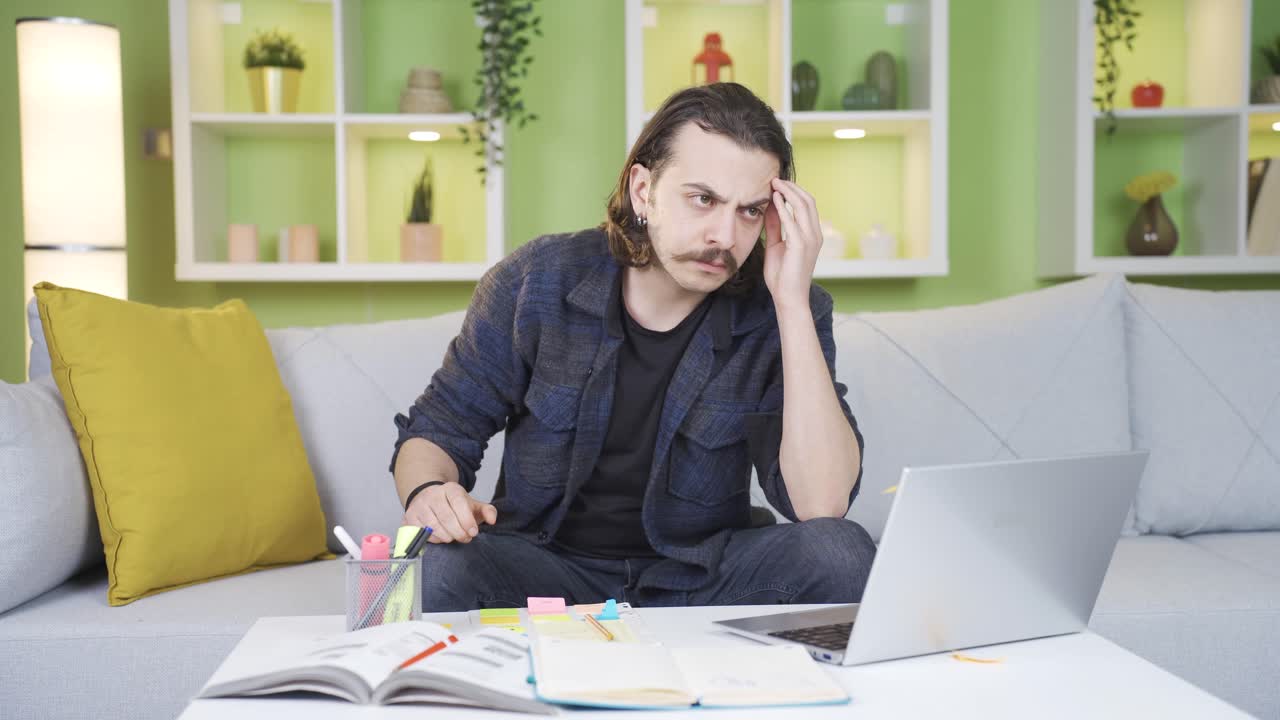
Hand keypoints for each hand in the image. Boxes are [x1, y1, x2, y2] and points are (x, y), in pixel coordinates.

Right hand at [403, 482, 497, 543]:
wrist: (431, 500)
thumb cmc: (455, 507)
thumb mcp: (473, 506)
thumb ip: (487, 511)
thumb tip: (492, 520)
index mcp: (451, 489)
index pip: (458, 502)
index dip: (467, 519)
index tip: (474, 532)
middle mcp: (433, 494)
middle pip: (446, 517)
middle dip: (458, 532)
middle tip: (466, 538)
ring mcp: (419, 505)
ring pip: (433, 526)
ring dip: (447, 536)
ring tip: (454, 537)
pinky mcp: (409, 517)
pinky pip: (422, 532)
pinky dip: (434, 538)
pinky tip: (442, 537)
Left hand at [762, 177, 822, 311]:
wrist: (788, 298)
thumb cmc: (782, 276)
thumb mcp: (776, 245)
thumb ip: (775, 227)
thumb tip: (770, 208)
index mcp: (811, 234)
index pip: (807, 205)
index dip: (794, 191)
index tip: (778, 183)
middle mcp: (814, 234)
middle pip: (807, 201)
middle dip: (792, 187)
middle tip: (775, 179)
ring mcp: (810, 239)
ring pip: (803, 206)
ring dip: (788, 192)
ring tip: (774, 184)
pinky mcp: (800, 246)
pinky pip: (792, 221)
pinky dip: (783, 207)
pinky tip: (774, 199)